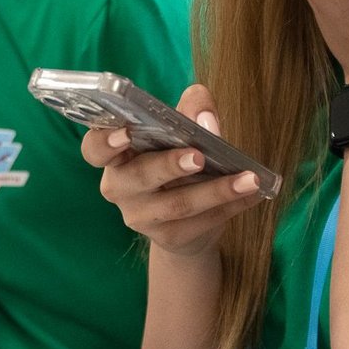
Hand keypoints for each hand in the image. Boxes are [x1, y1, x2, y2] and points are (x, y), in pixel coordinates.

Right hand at [81, 84, 267, 256]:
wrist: (188, 219)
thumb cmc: (178, 159)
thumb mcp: (182, 131)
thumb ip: (191, 111)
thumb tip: (206, 118)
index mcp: (115, 155)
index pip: (94, 149)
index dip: (105, 142)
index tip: (125, 134)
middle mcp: (120, 187)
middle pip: (139, 177)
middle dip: (169, 165)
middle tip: (199, 156)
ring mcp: (141, 216)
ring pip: (176, 204)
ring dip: (216, 190)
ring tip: (249, 179)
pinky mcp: (168, 237)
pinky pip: (201, 221)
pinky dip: (231, 206)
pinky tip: (254, 193)